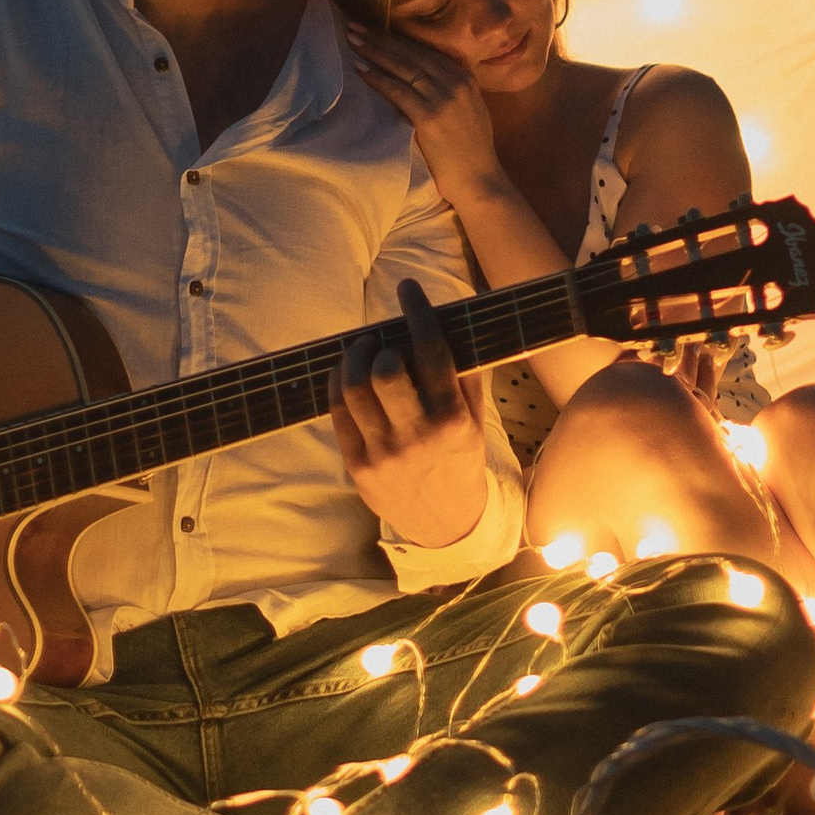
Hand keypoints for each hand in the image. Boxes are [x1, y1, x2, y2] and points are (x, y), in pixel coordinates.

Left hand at [329, 275, 491, 549]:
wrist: (445, 525)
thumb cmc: (461, 460)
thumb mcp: (478, 421)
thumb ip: (467, 372)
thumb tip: (459, 316)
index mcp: (452, 419)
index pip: (431, 351)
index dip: (417, 311)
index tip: (408, 289)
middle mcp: (416, 435)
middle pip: (385, 369)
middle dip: (381, 344)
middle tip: (383, 341)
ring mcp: (383, 452)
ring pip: (353, 387)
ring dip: (354, 358)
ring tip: (363, 353)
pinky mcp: (357, 465)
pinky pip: (337, 411)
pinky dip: (339, 383)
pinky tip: (349, 377)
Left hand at [344, 22, 506, 205]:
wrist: (480, 181)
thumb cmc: (472, 152)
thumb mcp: (470, 111)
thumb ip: (453, 90)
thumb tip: (427, 77)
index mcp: (465, 79)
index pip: (426, 51)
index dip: (398, 39)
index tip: (375, 28)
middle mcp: (456, 83)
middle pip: (412, 54)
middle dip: (381, 38)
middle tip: (355, 26)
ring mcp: (444, 99)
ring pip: (403, 67)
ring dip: (374, 51)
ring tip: (352, 39)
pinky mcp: (430, 117)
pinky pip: (398, 91)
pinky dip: (378, 78)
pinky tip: (361, 69)